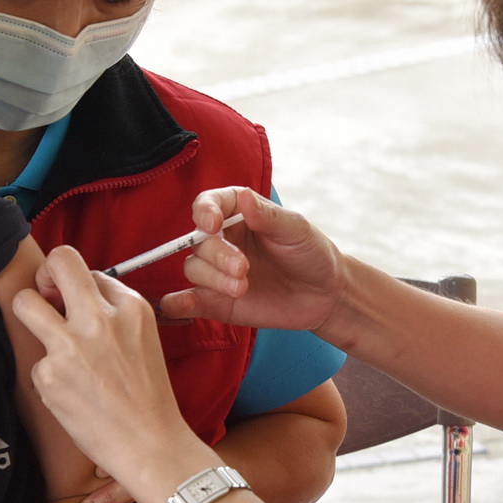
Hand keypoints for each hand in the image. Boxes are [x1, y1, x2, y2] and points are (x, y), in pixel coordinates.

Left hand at [14, 248, 221, 495]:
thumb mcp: (145, 339)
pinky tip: (70, 394)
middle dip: (45, 274)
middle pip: (59, 261)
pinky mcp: (49, 374)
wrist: (149, 444)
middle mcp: (101, 319)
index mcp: (131, 307)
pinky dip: (49, 376)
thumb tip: (73, 296)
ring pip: (24, 302)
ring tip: (46, 339)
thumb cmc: (147, 397)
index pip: (89, 272)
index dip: (77, 290)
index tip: (75, 307)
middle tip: (45, 297)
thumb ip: (114, 312)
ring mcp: (71, 345)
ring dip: (29, 313)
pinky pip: (35, 361)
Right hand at [154, 187, 348, 335]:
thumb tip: (243, 197)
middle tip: (243, 268)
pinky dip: (177, 303)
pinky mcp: (217, 302)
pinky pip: (187, 302)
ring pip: (193, 269)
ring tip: (242, 287)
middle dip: (217, 254)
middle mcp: (222, 241)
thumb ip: (266, 216)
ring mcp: (217, 273)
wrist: (325, 294)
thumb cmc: (310, 253)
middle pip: (198, 241)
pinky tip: (179, 305)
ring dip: (213, 279)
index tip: (213, 224)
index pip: (208, 204)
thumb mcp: (295, 229)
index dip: (204, 212)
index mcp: (237, 215)